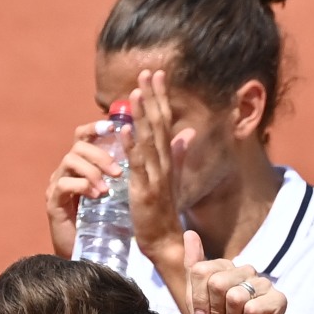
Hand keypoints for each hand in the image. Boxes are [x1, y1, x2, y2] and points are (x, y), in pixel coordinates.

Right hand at [44, 118, 127, 255]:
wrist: (89, 253)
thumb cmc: (106, 223)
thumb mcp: (120, 193)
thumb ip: (128, 173)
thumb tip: (151, 151)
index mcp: (82, 165)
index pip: (83, 136)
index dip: (95, 127)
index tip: (111, 126)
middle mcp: (67, 171)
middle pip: (78, 145)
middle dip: (100, 155)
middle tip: (118, 172)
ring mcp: (57, 185)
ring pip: (69, 161)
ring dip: (92, 171)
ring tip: (108, 189)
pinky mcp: (53, 202)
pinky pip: (63, 184)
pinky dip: (82, 186)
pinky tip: (96, 196)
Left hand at [127, 69, 196, 265]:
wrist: (165, 241)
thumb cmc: (164, 212)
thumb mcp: (171, 178)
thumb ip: (179, 154)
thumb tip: (188, 132)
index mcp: (168, 159)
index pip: (165, 121)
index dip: (160, 97)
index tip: (156, 74)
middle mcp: (163, 163)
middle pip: (159, 124)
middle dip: (153, 98)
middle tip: (147, 72)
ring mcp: (154, 176)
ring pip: (148, 140)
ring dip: (142, 115)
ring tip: (134, 92)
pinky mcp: (143, 190)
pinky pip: (137, 165)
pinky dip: (131, 146)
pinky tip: (124, 129)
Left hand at [184, 230, 285, 313]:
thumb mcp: (196, 301)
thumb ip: (193, 268)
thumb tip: (190, 232)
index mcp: (226, 269)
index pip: (201, 270)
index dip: (198, 300)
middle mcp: (246, 271)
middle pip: (217, 282)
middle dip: (214, 312)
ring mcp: (264, 283)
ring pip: (235, 296)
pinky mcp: (279, 299)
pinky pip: (252, 308)